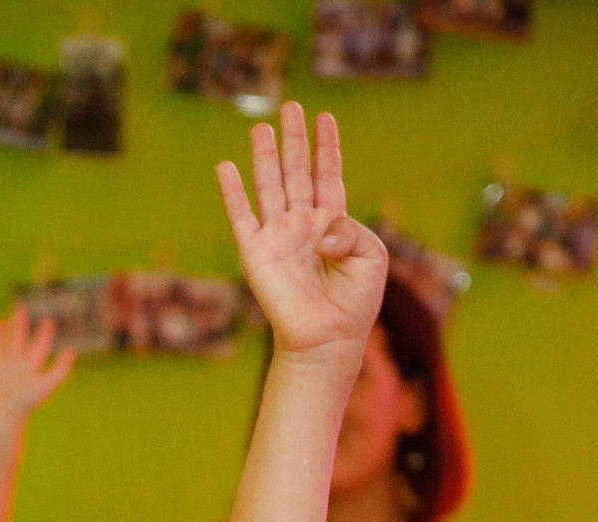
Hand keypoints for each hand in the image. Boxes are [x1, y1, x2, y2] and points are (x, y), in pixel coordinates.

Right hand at [0, 303, 74, 428]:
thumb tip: (71, 350)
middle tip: (20, 308)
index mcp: (28, 366)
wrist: (0, 418)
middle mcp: (12, 364)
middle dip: (19, 324)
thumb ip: (61, 369)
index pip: (38, 345)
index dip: (44, 333)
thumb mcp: (46, 384)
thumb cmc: (24, 404)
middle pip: (17, 340)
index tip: (48, 320)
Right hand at [215, 104, 386, 364]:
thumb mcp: (371, 257)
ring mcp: (278, 236)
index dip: (326, 147)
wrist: (328, 338)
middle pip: (296, 171)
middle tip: (291, 106)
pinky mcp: (256, 253)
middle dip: (294, 140)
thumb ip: (350, 230)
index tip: (324, 118)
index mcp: (334, 222)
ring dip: (265, 156)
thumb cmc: (355, 301)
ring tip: (261, 126)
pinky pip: (241, 216)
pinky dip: (233, 192)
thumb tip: (318, 226)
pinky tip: (226, 167)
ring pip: (269, 186)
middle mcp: (303, 224)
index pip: (328, 175)